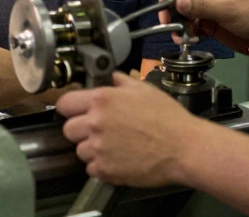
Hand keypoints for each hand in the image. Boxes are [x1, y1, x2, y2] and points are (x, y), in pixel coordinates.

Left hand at [57, 72, 203, 187]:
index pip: (64, 104)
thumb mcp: (144, 89)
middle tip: (99, 131)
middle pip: (68, 129)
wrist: (184, 148)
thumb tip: (111, 78)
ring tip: (113, 146)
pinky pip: (92, 169)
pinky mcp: (105, 170)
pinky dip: (101, 167)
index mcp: (101, 100)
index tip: (75, 112)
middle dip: (80, 130)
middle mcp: (95, 123)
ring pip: (80, 151)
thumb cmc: (168, 119)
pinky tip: (118, 159)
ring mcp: (99, 149)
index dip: (70, 108)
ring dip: (92, 150)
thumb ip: (121, 81)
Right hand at [159, 0, 248, 54]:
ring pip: (184, 13)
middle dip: (173, 13)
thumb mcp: (227, 10)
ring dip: (180, 25)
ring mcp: (209, 5)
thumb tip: (177, 2)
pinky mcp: (211, 20)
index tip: (164, 14)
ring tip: (182, 37)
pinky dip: (189, 32)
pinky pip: (193, 24)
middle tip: (172, 29)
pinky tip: (191, 39)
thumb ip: (200, 6)